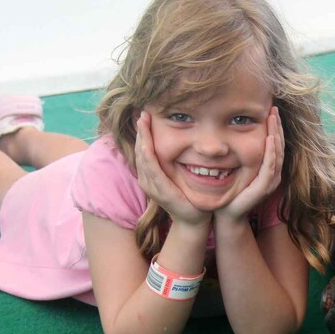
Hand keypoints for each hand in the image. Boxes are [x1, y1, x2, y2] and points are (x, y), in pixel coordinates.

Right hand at [134, 111, 210, 226]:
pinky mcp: (160, 190)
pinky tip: (147, 143)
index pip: (143, 149)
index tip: (145, 116)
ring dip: (142, 138)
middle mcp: (146, 180)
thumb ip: (174, 163)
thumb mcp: (178, 176)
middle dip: (141, 131)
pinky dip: (148, 154)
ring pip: (143, 157)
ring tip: (143, 121)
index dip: (143, 133)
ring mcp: (151, 186)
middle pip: (140, 150)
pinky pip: (151, 169)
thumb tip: (180, 144)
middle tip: (142, 113)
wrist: (194, 219)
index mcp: (150, 176)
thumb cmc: (188, 197)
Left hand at [215, 106, 285, 222]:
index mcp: (269, 168)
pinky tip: (269, 138)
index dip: (275, 127)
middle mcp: (273, 174)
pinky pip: (270, 166)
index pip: (276, 143)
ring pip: (277, 153)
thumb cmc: (231, 191)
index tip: (271, 110)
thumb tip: (233, 131)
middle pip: (279, 145)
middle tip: (274, 108)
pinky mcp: (263, 187)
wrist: (227, 215)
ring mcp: (270, 181)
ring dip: (276, 134)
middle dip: (277, 126)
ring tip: (273, 118)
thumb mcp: (238, 167)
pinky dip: (271, 152)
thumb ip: (241, 153)